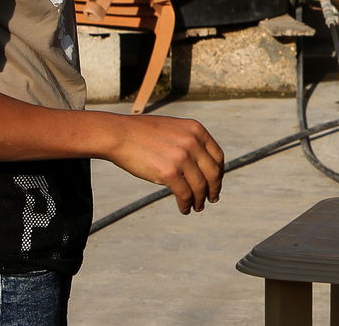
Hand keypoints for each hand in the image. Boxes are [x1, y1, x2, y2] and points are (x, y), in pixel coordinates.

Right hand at [107, 114, 224, 213]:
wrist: (119, 134)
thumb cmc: (143, 133)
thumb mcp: (174, 129)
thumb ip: (189, 142)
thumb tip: (200, 163)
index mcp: (196, 130)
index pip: (218, 156)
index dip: (219, 173)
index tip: (215, 182)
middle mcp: (193, 142)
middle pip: (213, 173)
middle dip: (214, 188)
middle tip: (212, 199)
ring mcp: (182, 157)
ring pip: (200, 186)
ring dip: (200, 200)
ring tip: (197, 207)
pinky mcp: (168, 172)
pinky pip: (184, 194)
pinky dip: (186, 204)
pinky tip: (184, 209)